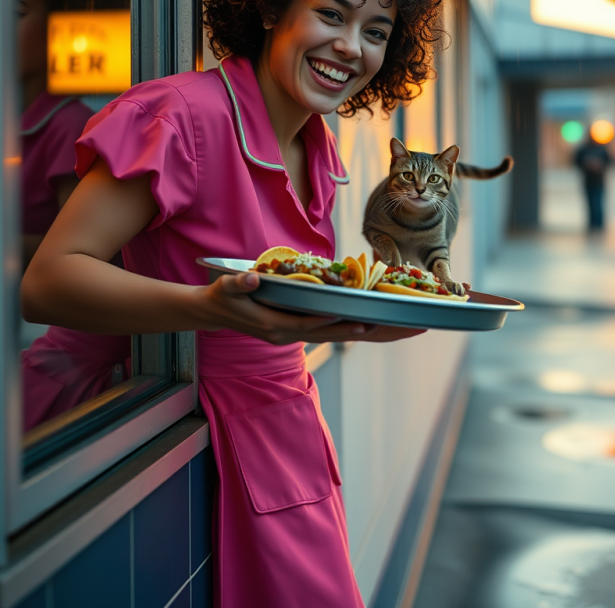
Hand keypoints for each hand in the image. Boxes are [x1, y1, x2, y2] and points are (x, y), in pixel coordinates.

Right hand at [199, 273, 424, 345]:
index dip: (335, 323)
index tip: (361, 321)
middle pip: (334, 335)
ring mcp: (295, 334)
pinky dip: (352, 327)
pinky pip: (331, 330)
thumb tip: (251, 278)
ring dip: (366, 332)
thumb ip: (239, 284)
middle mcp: (289, 335)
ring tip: (399, 327)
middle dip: (366, 333)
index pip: (311, 327)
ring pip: (336, 335)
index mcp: (275, 328)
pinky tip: (374, 322)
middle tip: (398, 328)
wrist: (215, 313)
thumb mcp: (226, 289)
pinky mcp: (299, 329)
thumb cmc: (221, 298)